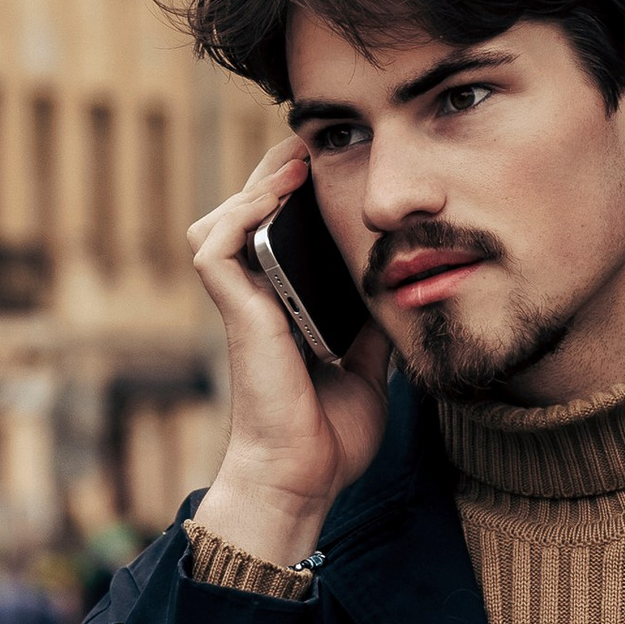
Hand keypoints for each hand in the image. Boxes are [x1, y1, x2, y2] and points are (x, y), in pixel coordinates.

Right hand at [187, 139, 389, 568]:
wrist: (306, 477)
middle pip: (250, 212)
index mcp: (283, 305)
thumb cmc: (332, 434)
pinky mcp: (234, 312)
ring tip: (296, 160)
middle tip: (318, 146)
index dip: (298, 193)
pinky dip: (241, 212)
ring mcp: (241, 304)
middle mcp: (256, 298)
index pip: (280, 231)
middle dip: (279, 173)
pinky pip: (216, 245)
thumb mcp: (369, 363)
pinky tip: (276, 193)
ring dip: (256, 183)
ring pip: (225, 217)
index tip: (336, 163)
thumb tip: (408, 289)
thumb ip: (374, 324)